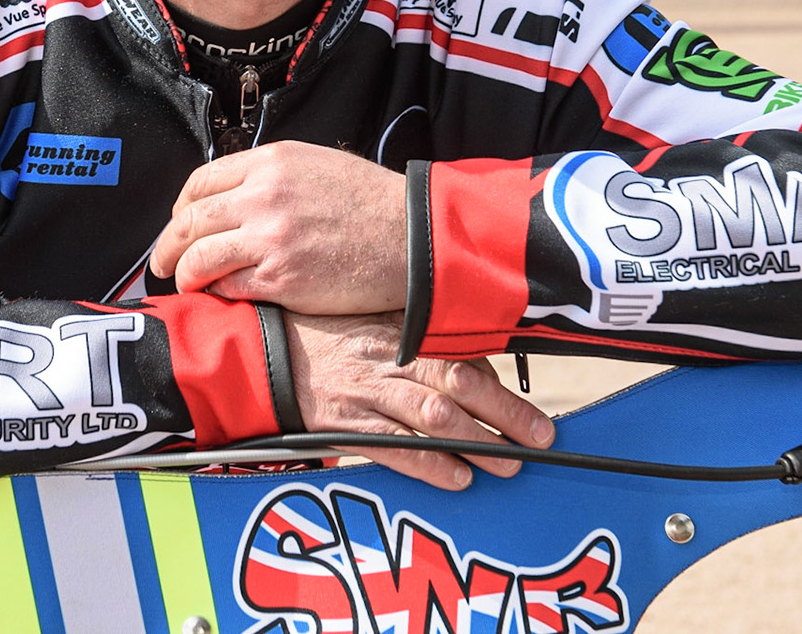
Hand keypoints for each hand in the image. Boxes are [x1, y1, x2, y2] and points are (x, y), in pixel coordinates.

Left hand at [150, 142, 405, 313]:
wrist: (412, 237)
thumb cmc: (371, 202)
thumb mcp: (317, 164)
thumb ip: (271, 175)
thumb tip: (234, 196)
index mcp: (270, 162)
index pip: (199, 183)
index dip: (180, 208)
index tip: (179, 224)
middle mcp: (263, 196)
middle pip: (189, 221)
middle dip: (166, 246)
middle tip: (161, 264)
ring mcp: (270, 238)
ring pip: (199, 257)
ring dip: (184, 274)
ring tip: (184, 284)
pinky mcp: (282, 278)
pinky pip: (228, 288)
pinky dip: (217, 293)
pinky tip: (219, 295)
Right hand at [286, 313, 554, 489]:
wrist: (261, 354)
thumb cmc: (324, 337)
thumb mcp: (373, 323)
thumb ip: (419, 341)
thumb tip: (475, 367)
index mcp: (399, 330)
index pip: (460, 351)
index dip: (499, 380)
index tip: (527, 403)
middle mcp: (388, 358)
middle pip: (458, 382)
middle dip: (505, 411)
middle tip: (541, 436)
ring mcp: (366, 392)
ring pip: (433, 415)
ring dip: (478, 441)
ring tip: (509, 463)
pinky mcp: (345, 424)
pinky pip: (395, 447)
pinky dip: (430, 464)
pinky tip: (457, 478)